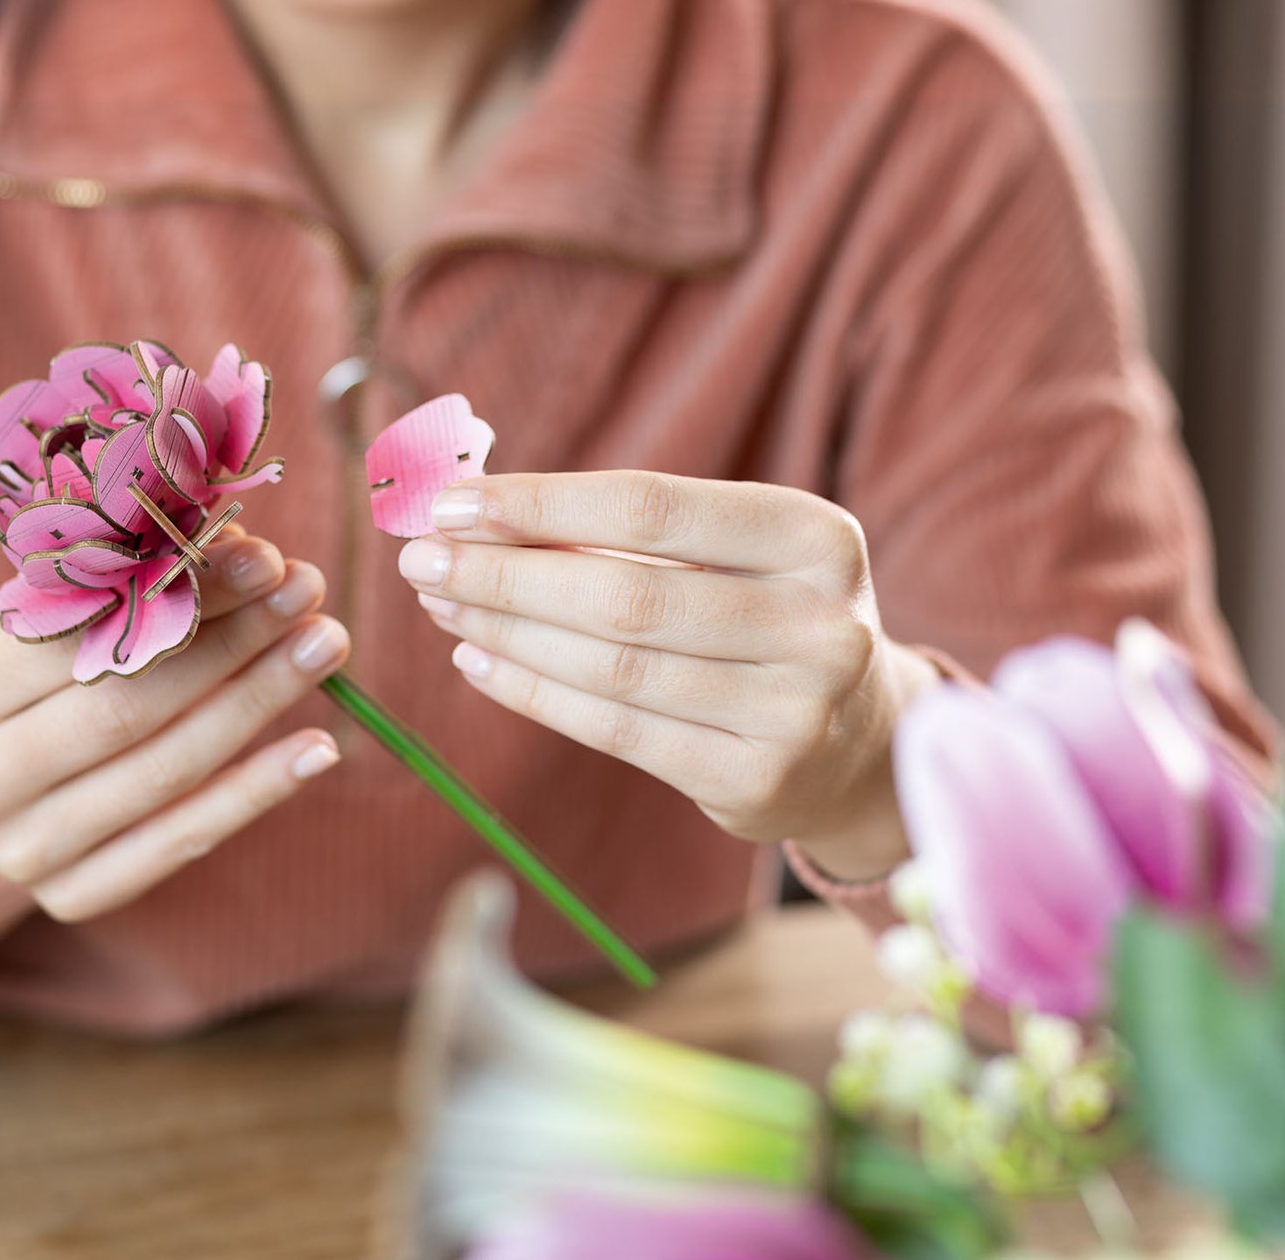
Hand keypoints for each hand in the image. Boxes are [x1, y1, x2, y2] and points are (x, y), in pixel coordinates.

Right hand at [0, 526, 351, 919]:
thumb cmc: (24, 684)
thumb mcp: (46, 626)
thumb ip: (129, 588)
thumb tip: (242, 552)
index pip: (81, 636)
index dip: (179, 594)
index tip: (262, 558)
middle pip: (128, 707)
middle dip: (231, 644)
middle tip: (308, 591)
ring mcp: (22, 850)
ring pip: (165, 772)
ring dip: (258, 702)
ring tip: (325, 646)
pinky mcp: (73, 896)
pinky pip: (182, 840)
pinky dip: (257, 792)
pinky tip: (317, 748)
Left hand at [399, 472, 939, 880]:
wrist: (861, 742)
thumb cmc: (767, 617)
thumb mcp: (733, 555)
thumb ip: (626, 531)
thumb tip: (478, 507)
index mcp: (816, 538)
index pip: (652, 506)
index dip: (542, 503)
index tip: (454, 502)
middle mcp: (821, 625)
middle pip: (626, 594)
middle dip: (507, 573)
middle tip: (423, 559)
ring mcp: (794, 712)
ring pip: (614, 668)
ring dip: (508, 631)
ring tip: (445, 604)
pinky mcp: (755, 781)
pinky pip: (618, 732)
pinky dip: (535, 694)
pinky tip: (482, 660)